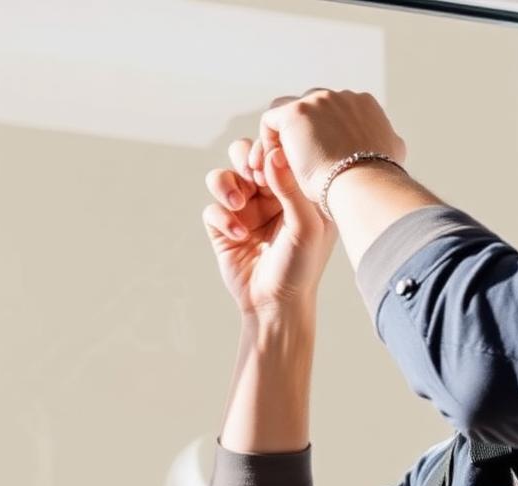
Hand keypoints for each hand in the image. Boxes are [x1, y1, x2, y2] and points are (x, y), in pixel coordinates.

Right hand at [201, 136, 337, 316]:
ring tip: (238, 203)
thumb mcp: (306, 226)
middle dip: (244, 159)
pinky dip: (221, 217)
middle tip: (253, 175)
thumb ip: (291, 188)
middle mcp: (268, 195)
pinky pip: (211, 208)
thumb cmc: (301, 267)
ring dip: (225, 184)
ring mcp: (244, 210)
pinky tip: (240, 235)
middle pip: (244, 153)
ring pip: (222, 176)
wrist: (276, 305)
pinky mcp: (223, 228)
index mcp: (294, 188)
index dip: (267, 147)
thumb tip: (272, 153)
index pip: (276, 150)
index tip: (267, 161)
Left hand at [258, 88, 407, 205]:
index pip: (334, 116)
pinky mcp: (295, 112)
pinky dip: (266, 143)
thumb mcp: (390, 157)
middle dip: (300, 137)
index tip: (315, 164)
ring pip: (288, 115)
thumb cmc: (376, 182)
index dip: (320, 139)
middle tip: (291, 167)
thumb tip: (391, 145)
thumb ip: (387, 146)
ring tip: (275, 170)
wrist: (364, 185)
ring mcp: (319, 101)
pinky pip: (271, 121)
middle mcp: (342, 97)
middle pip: (311, 112)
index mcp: (365, 106)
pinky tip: (266, 169)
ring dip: (281, 140)